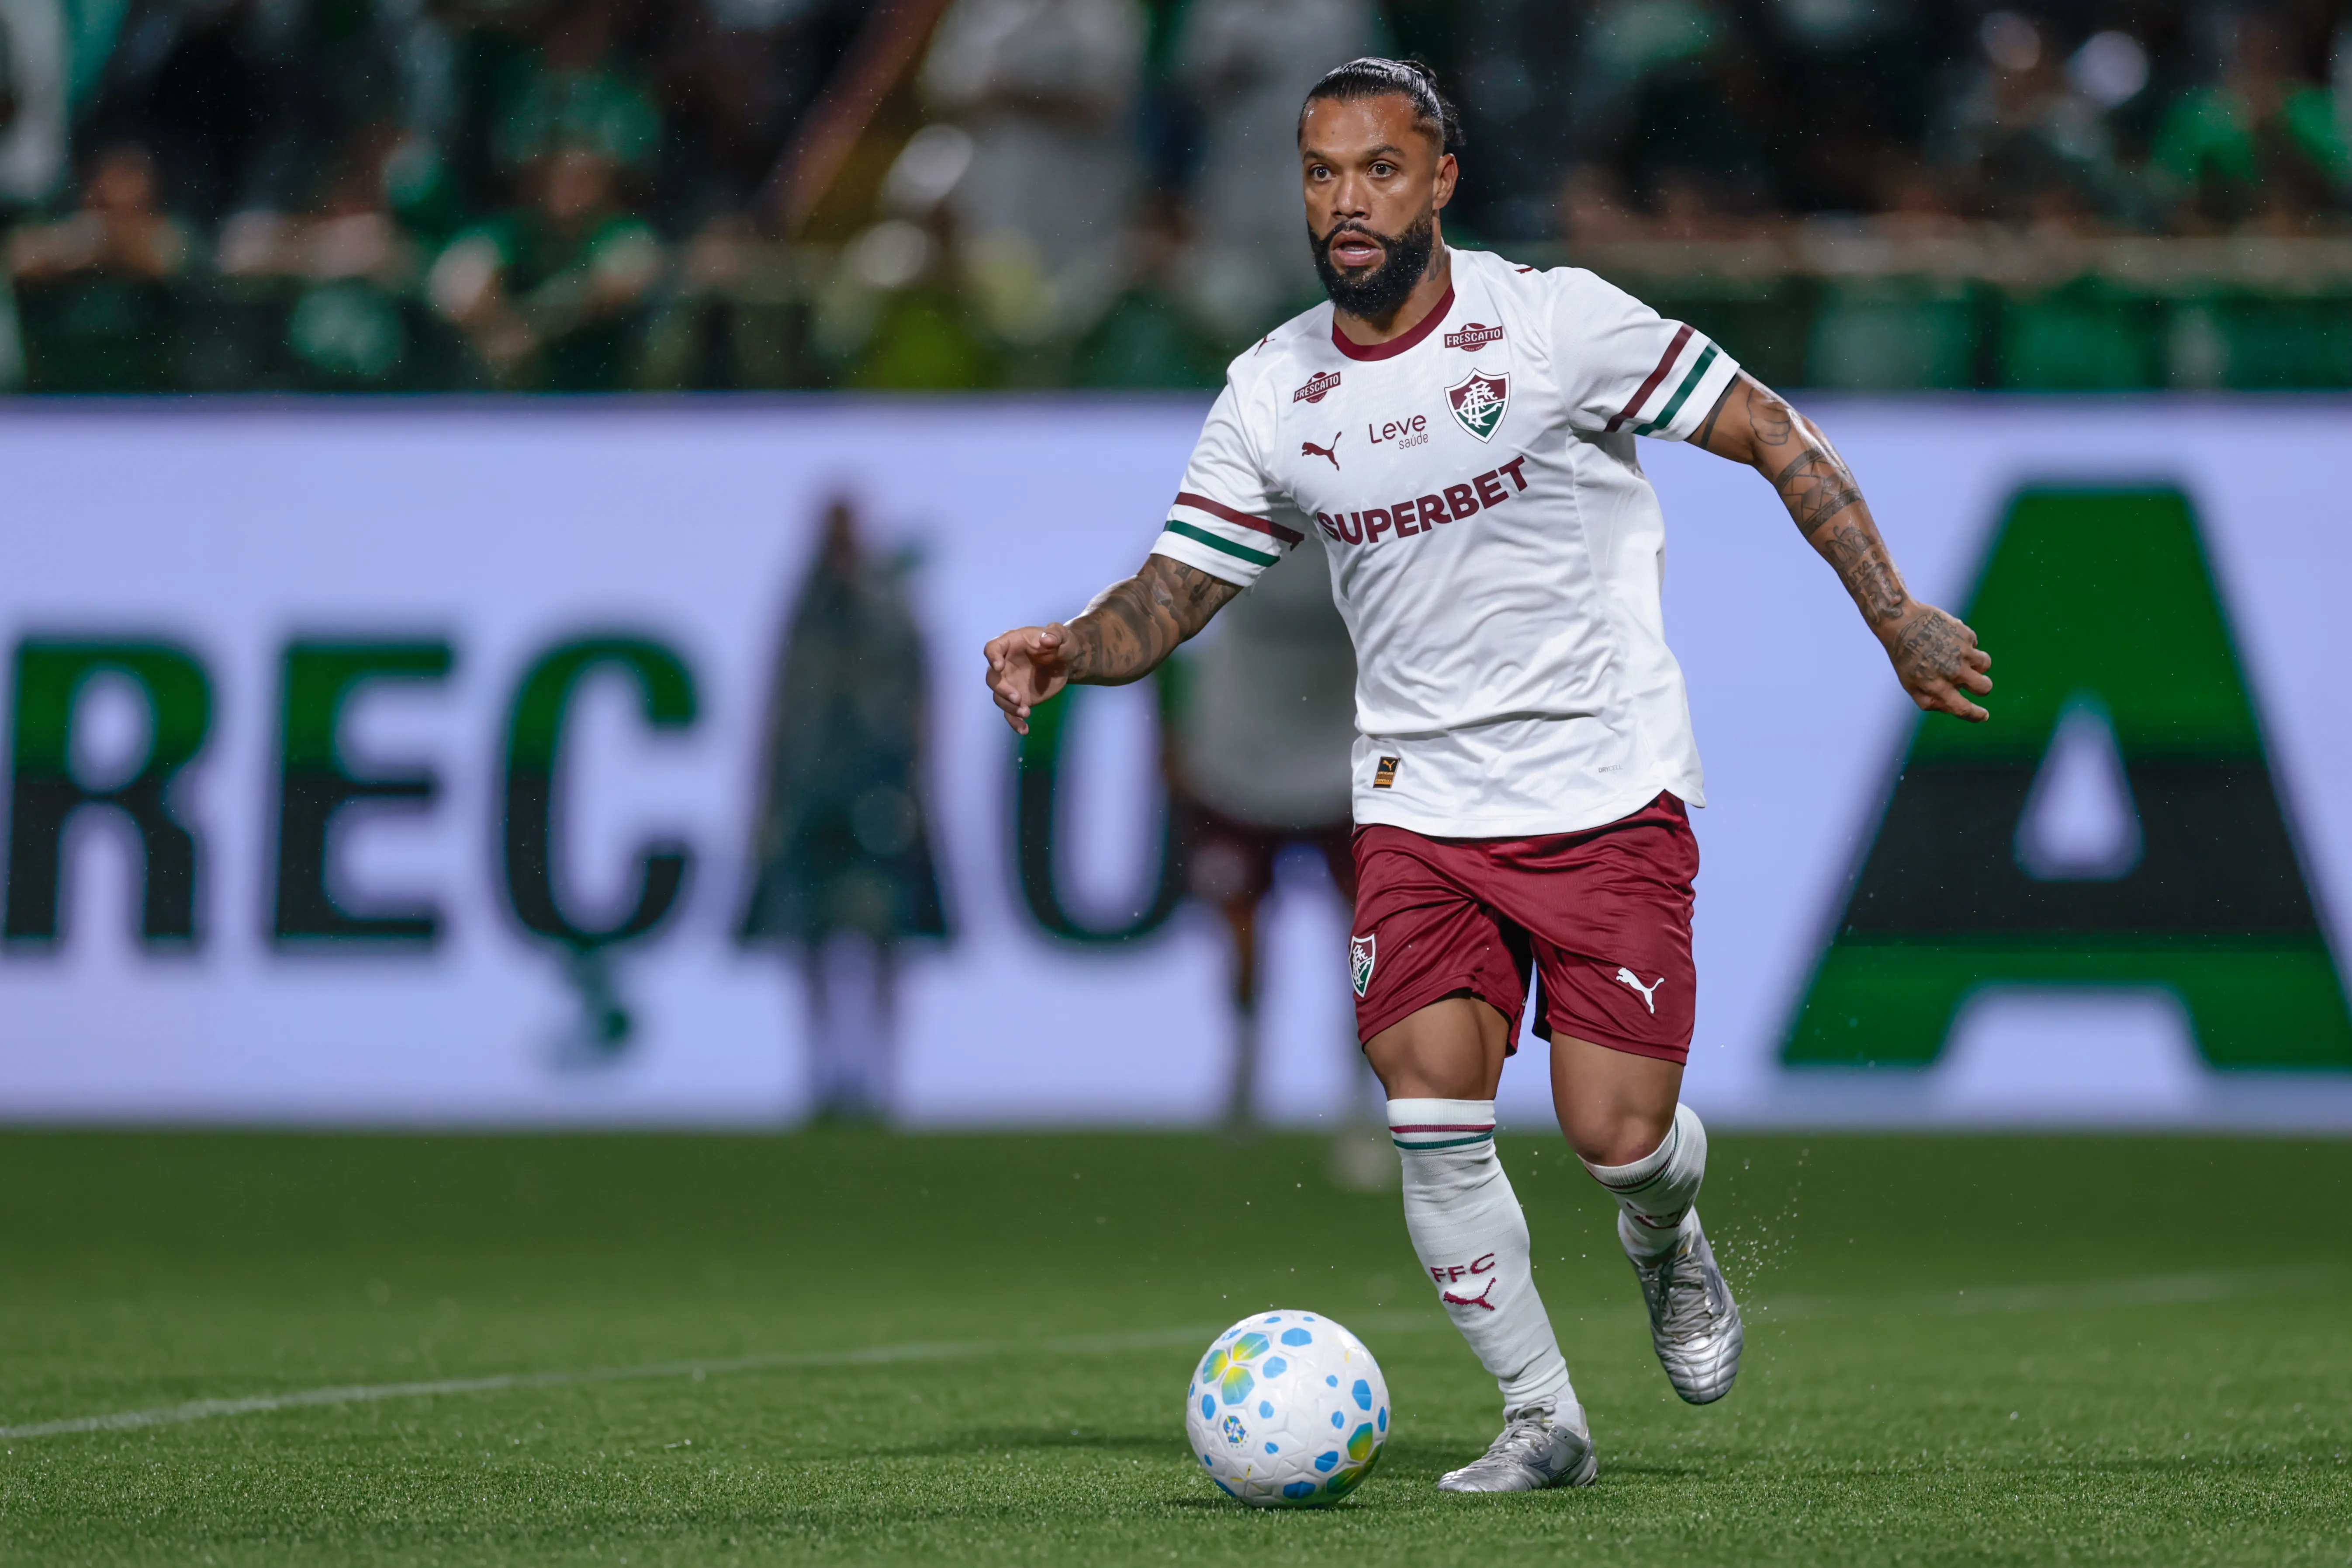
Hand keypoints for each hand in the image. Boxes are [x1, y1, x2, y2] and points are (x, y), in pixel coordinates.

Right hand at [984, 624, 1074, 734]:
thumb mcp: (1061, 636)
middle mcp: (1004, 665)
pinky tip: (1024, 729)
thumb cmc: (1060, 644)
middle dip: (1002, 689)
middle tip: (1018, 698)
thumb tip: (1047, 639)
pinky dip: (1014, 722)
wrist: (1065, 662)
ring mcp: (1009, 683)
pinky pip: (1010, 712)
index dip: (992, 657)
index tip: (998, 666)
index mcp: (1010, 644)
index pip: (992, 648)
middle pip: (992, 678)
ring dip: (1009, 707)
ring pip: (999, 698)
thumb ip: (1055, 634)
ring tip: (1026, 713)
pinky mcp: (1018, 699)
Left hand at [1881, 603, 1991, 721]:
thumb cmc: (1904, 655)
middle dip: (1982, 687)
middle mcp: (1952, 671)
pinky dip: (1965, 644)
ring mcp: (1962, 652)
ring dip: (1976, 664)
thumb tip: (1950, 709)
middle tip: (1972, 680)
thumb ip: (1928, 700)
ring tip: (1958, 656)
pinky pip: (1975, 645)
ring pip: (1985, 665)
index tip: (1984, 715)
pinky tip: (1948, 638)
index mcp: (1937, 686)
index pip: (1963, 708)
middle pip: (1984, 687)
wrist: (1900, 620)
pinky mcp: (1966, 634)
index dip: (1976, 715)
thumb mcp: (1909, 682)